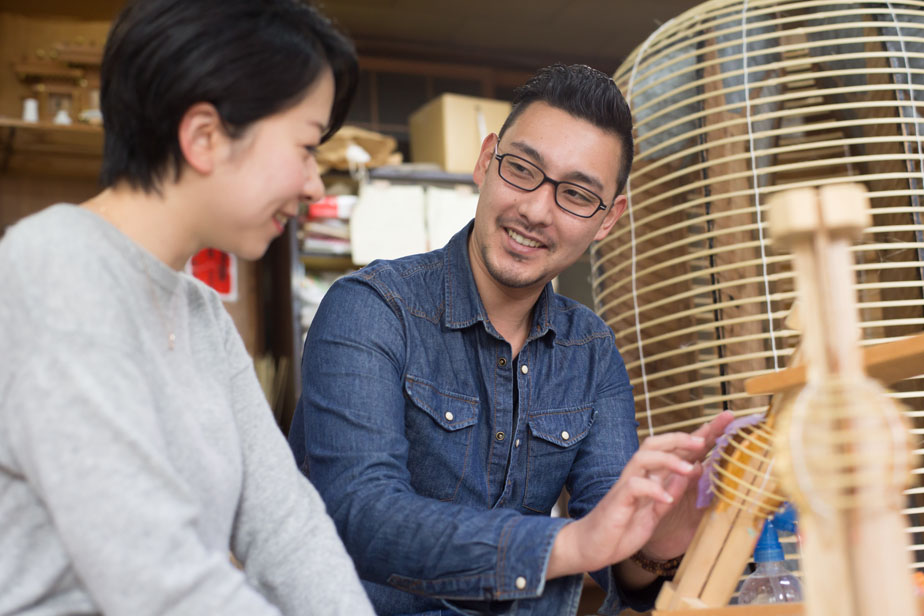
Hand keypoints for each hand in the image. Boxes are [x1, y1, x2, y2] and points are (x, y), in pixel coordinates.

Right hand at [547, 428, 713, 577]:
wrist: (591, 545)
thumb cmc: (622, 527)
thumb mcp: (657, 512)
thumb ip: (674, 492)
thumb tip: (695, 469)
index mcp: (649, 476)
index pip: (672, 450)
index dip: (695, 437)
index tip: (719, 425)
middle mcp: (638, 475)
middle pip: (655, 443)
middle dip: (680, 437)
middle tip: (703, 440)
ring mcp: (626, 485)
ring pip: (643, 457)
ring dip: (668, 460)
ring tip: (689, 468)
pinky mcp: (618, 500)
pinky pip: (634, 486)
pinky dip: (652, 489)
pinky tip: (666, 499)